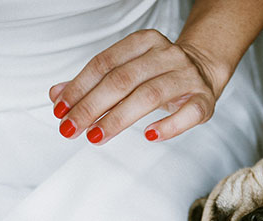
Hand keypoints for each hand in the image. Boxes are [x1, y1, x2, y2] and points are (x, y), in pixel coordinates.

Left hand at [50, 29, 226, 144]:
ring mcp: (187, 77)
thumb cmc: (159, 73)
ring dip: (119, 118)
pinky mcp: (204, 100)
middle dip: (92, 106)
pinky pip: (188, 113)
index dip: (80, 86)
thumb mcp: (127, 70)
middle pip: (123, 80)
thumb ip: (93, 83)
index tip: (61, 109)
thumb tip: (57, 96)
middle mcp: (167, 56)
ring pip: (150, 95)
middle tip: (72, 129)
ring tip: (97, 135)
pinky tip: (149, 136)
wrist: (204, 69)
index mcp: (144, 42)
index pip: (105, 64)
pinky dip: (168, 126)